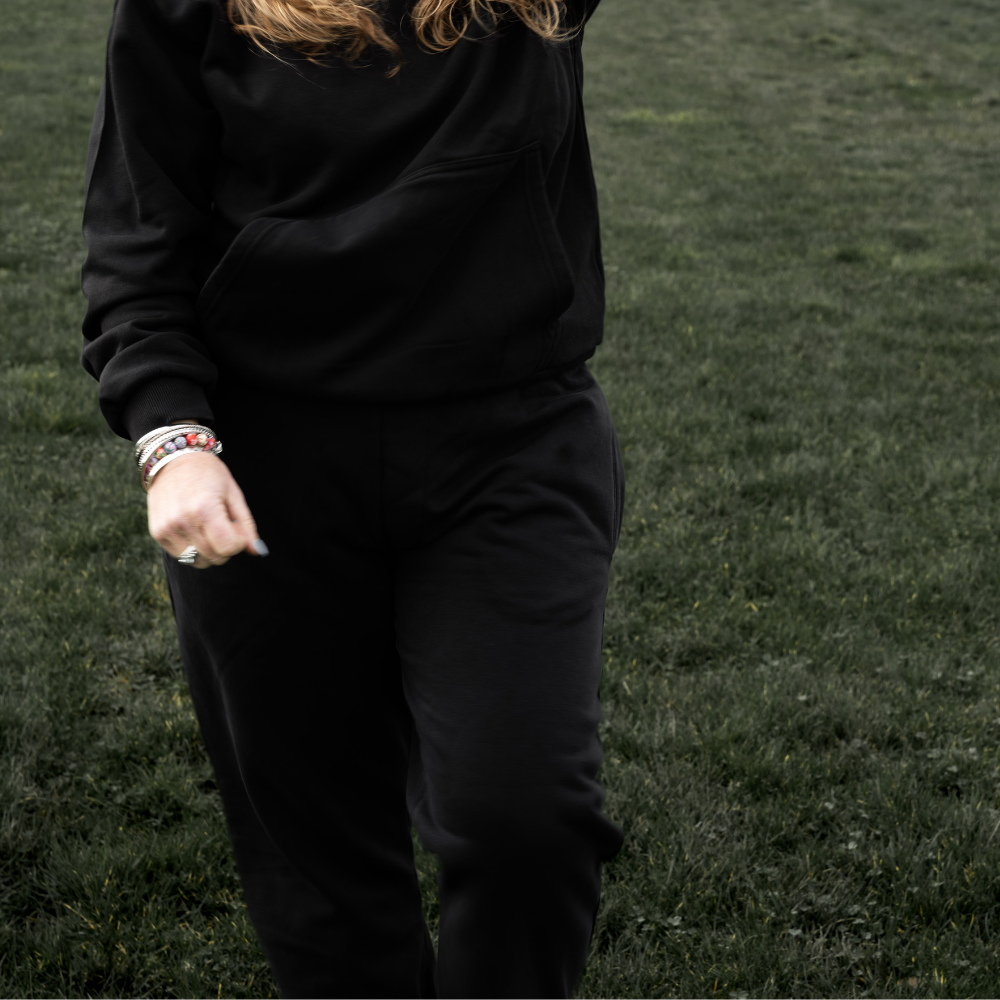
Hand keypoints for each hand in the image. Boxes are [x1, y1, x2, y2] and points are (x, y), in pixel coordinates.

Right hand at [147, 451, 264, 568]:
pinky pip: (182, 556)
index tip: (236, 527)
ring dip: (210, 551)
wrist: (173, 459)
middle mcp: (183, 521)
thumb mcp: (233, 493)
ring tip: (209, 529)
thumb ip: (247, 525)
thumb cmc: (208, 473)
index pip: (228, 547)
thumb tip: (258, 551)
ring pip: (198, 561)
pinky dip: (193, 549)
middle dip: (226, 547)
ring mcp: (167, 529)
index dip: (239, 541)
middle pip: (215, 557)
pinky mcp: (157, 533)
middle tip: (224, 526)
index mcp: (204, 508)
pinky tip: (195, 530)